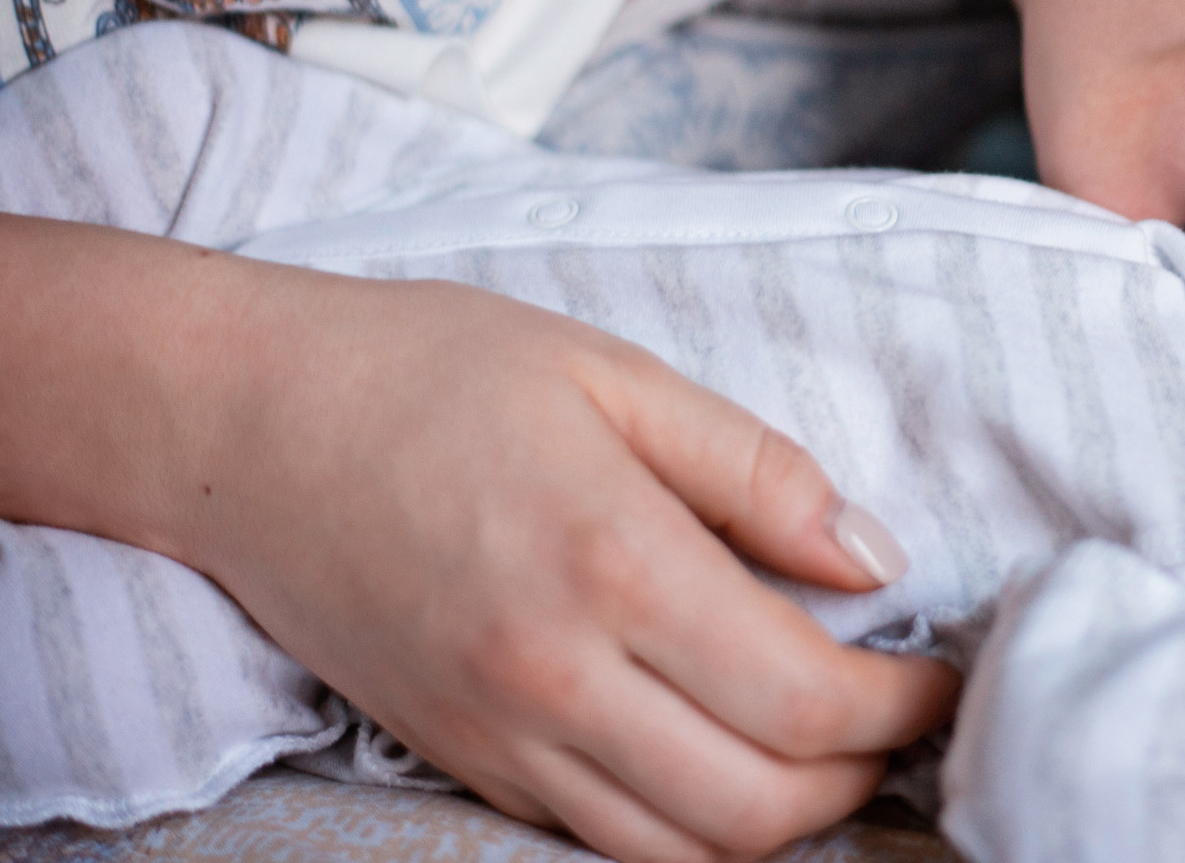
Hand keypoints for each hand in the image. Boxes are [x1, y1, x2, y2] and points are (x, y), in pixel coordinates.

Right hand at [180, 274, 959, 862]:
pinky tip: (721, 759)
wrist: (238, 424)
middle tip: (903, 715)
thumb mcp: (612, 371)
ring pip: (684, 852)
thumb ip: (755, 468)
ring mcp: (501, 737)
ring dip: (783, 823)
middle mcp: (558, 679)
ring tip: (828, 750)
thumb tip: (874, 557)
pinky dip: (686, 829)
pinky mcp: (458, 760)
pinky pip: (600, 842)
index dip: (905, 706)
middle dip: (862, 776)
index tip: (946, 672)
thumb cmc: (429, 370)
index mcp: (615, 563)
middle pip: (762, 806)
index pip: (808, 700)